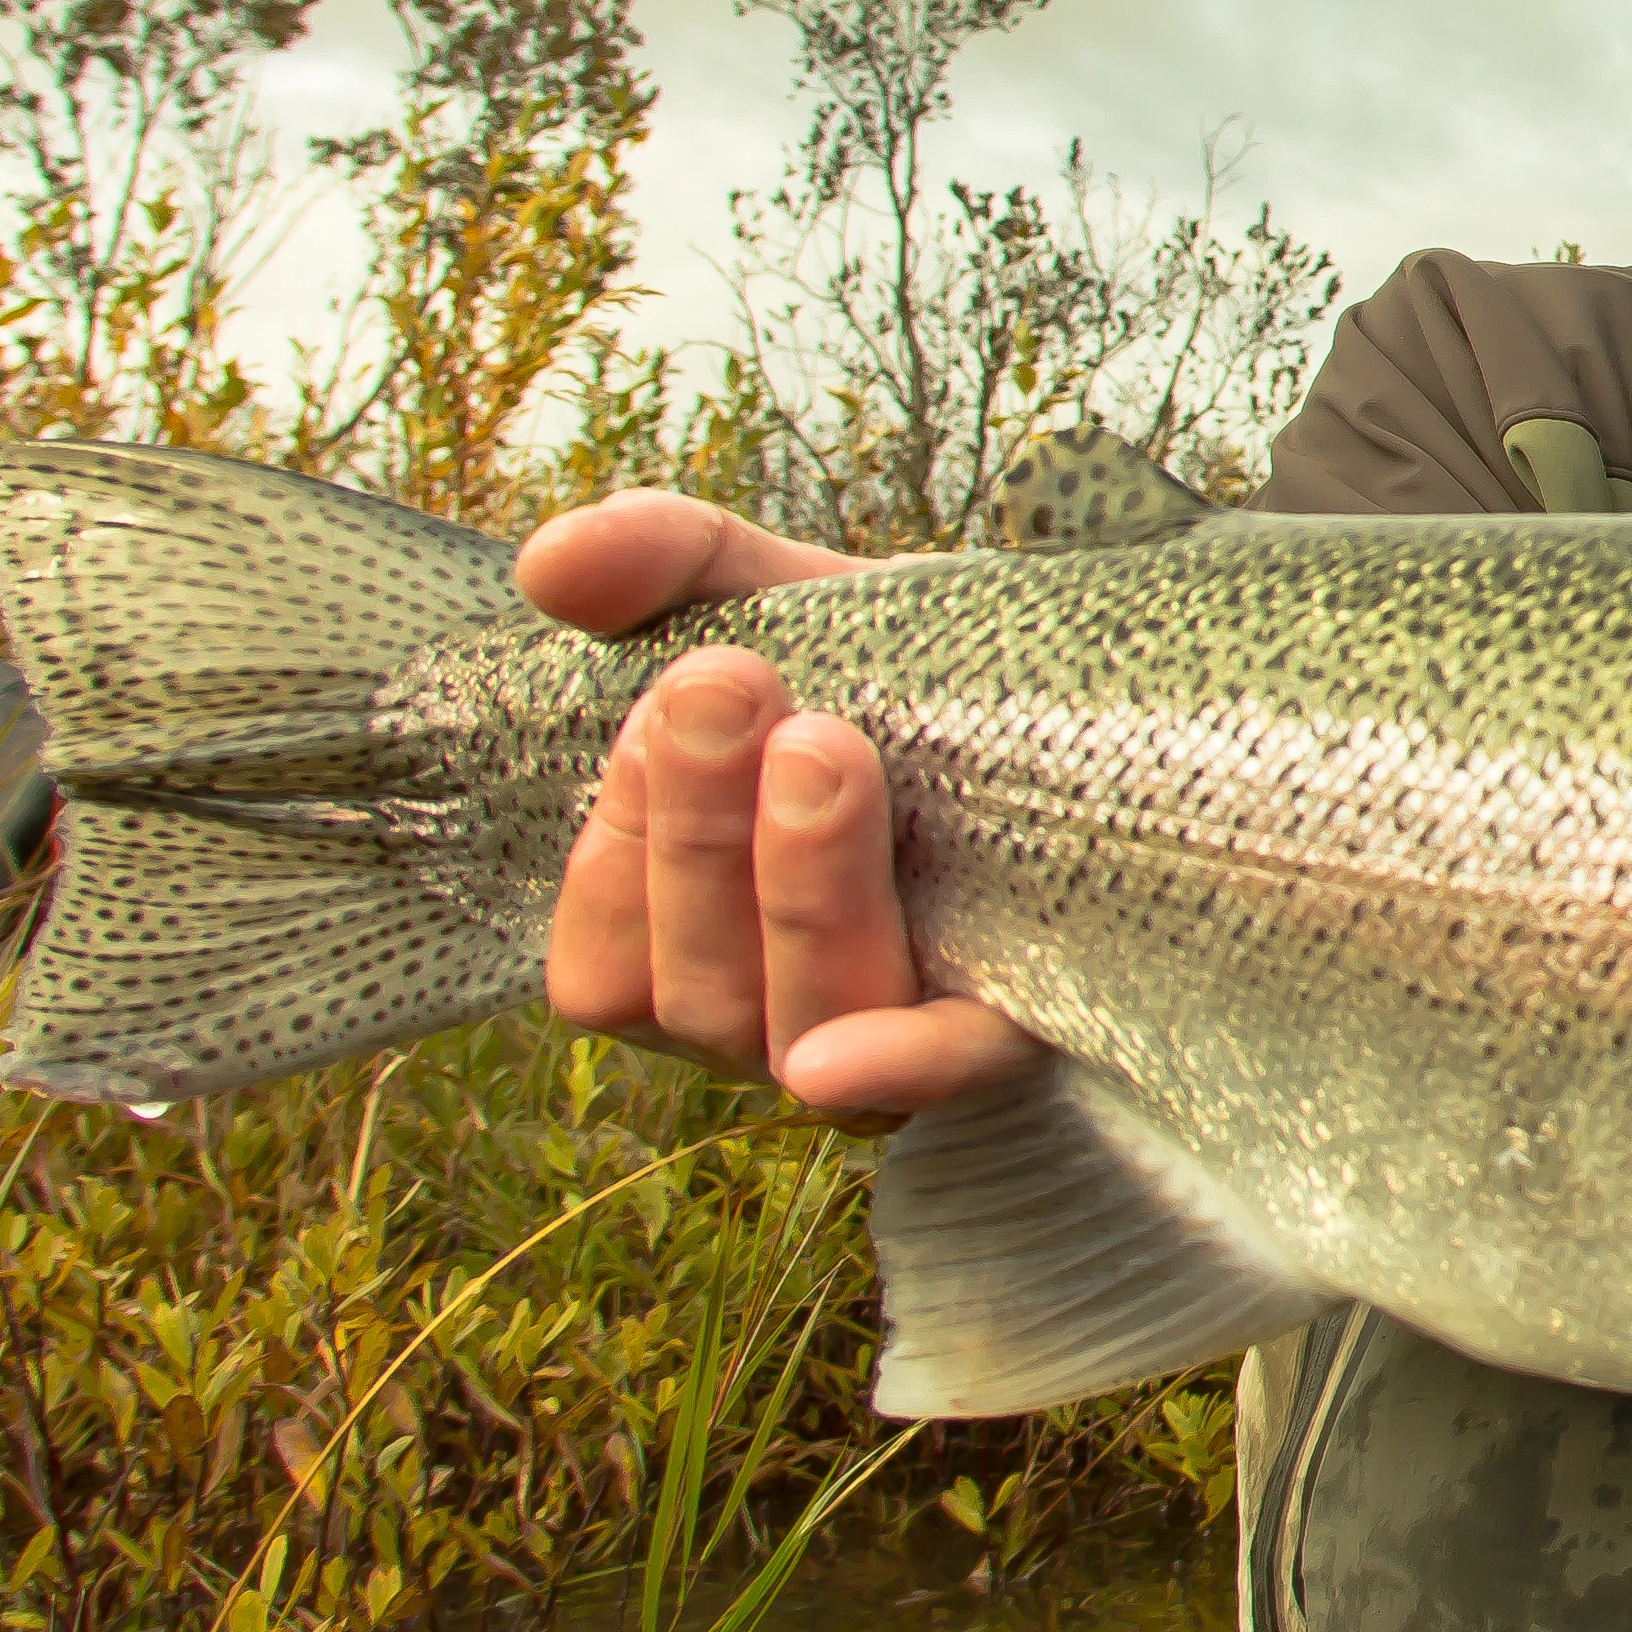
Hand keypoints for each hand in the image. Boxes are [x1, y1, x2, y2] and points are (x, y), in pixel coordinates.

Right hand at [523, 493, 1042, 1119]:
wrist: (1078, 688)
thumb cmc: (897, 669)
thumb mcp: (783, 598)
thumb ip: (668, 565)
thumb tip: (554, 562)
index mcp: (690, 939)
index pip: (602, 966)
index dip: (617, 849)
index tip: (661, 694)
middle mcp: (770, 1014)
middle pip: (697, 992)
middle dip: (700, 836)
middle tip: (728, 681)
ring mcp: (887, 1033)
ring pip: (799, 1022)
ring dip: (797, 893)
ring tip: (823, 748)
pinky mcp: (1015, 1027)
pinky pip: (948, 1069)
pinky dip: (894, 1066)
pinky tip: (840, 1063)